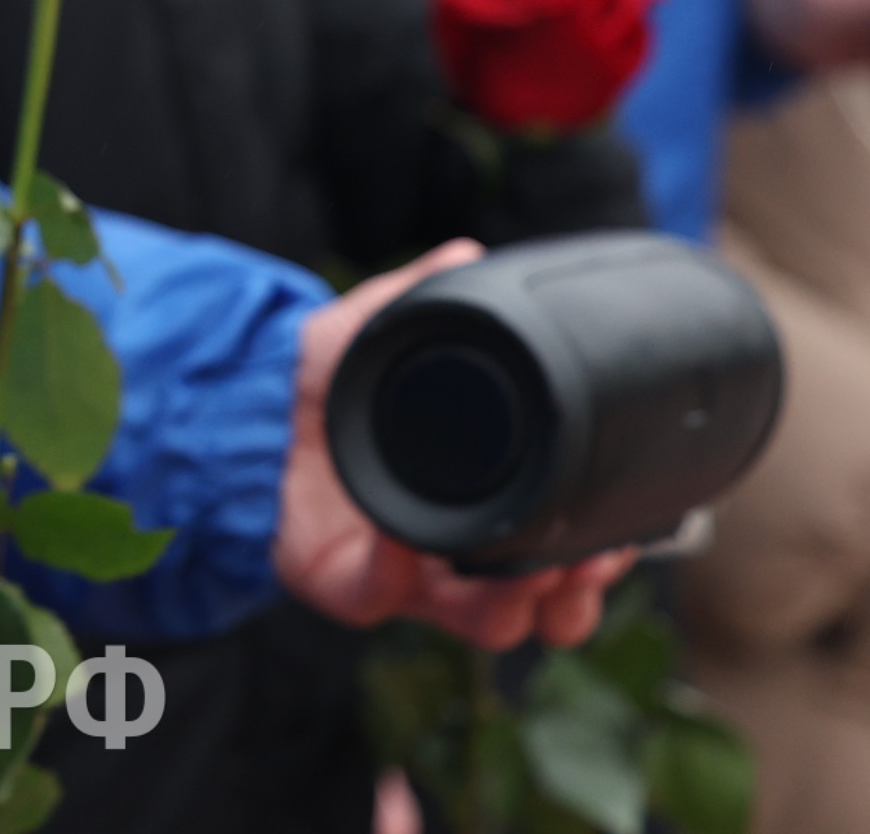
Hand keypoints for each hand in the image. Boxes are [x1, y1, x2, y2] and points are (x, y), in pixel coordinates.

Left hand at [272, 243, 634, 648]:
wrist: (246, 396)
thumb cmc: (327, 371)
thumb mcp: (383, 324)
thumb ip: (425, 287)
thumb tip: (469, 248)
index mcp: (481, 494)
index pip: (560, 540)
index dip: (598, 550)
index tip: (623, 536)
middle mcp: (454, 543)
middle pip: (540, 600)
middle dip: (578, 595)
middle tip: (593, 566)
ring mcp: (406, 571)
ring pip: (485, 622)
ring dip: (518, 607)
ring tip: (536, 574)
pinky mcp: (348, 583)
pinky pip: (383, 597)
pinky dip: (402, 576)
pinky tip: (405, 544)